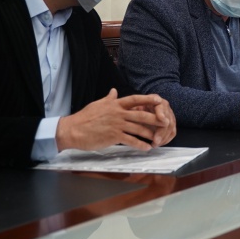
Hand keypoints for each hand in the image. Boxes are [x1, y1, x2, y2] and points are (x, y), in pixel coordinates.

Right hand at [56, 89, 174, 151]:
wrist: (73, 130)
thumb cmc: (84, 117)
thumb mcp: (98, 104)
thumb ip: (109, 99)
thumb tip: (114, 91)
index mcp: (115, 104)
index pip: (135, 99)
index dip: (148, 99)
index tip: (159, 99)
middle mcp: (118, 113)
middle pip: (141, 114)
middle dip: (156, 118)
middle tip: (166, 122)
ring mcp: (117, 125)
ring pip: (138, 128)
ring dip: (150, 134)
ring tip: (159, 138)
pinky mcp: (114, 136)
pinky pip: (131, 140)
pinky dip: (140, 145)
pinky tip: (147, 148)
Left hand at [131, 95, 176, 146]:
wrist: (135, 113)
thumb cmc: (131, 110)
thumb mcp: (130, 108)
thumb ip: (132, 109)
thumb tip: (132, 111)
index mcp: (154, 99)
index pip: (161, 105)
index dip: (161, 112)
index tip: (160, 119)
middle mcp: (163, 105)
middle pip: (168, 118)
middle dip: (162, 131)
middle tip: (155, 141)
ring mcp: (168, 114)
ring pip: (171, 127)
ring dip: (164, 137)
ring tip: (155, 144)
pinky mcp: (170, 123)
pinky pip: (172, 132)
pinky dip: (166, 139)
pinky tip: (159, 144)